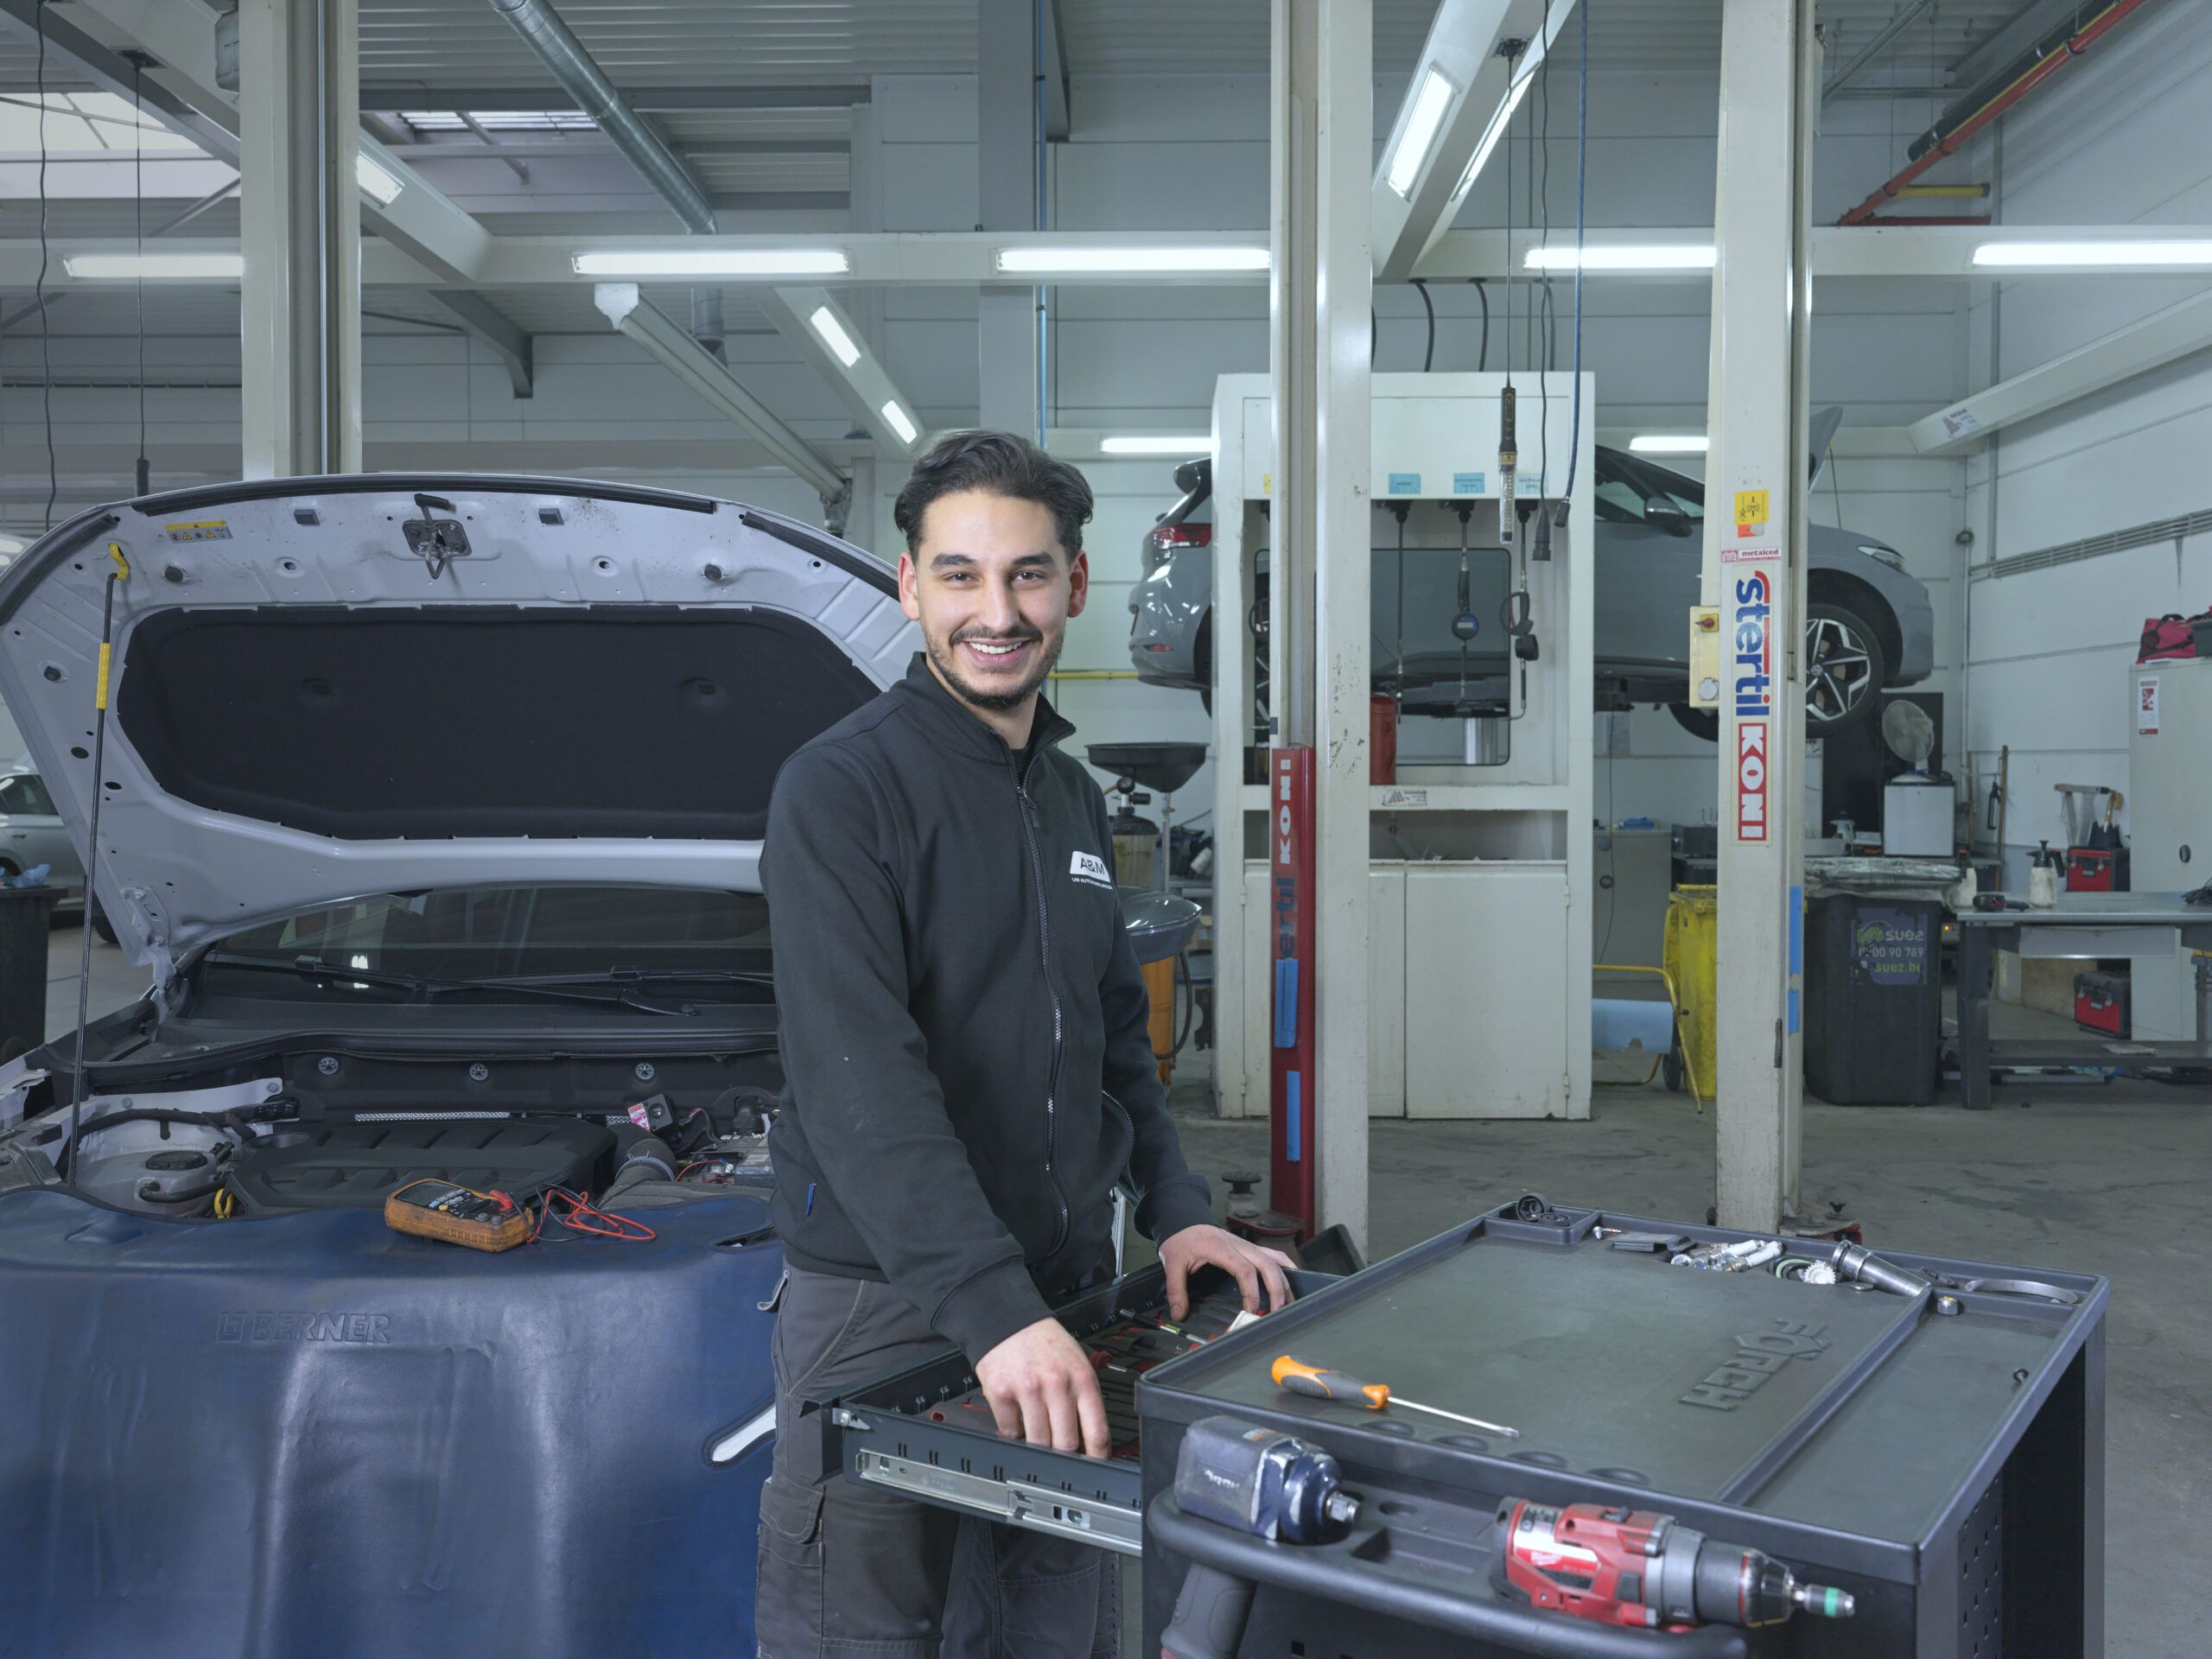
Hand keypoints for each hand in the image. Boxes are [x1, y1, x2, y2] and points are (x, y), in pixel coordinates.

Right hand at [975, 1316, 1110, 1458]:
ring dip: (1038, 1447)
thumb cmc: (1044, 1343)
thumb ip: (1083, 1398)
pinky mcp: (1001, 1393)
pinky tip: (1017, 1420)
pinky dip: (1013, 1433)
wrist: (1007, 1320)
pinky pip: (1010, 1430)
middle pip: (1067, 1444)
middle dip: (1066, 1457)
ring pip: (1038, 1442)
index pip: (1097, 1432)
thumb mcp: (1077, 1362)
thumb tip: (1088, 1438)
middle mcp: (1057, 1385)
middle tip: (1063, 1460)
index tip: (1094, 1467)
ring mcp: (1028, 1390)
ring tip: (1038, 1439)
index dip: (1098, 1458)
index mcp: (1082, 1379)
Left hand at [1159, 1224, 1295, 1321]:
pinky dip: (1286, 1266)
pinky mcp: (1250, 1248)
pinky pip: (1274, 1254)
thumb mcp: (1172, 1263)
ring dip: (1285, 1280)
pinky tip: (1292, 1279)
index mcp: (1222, 1249)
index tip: (1251, 1310)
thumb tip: (1179, 1314)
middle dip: (1277, 1289)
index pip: (1245, 1270)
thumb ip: (1176, 1290)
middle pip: (1268, 1265)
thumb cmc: (1182, 1239)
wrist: (1184, 1219)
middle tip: (1277, 1311)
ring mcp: (1247, 1245)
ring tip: (1290, 1302)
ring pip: (1275, 1259)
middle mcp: (1239, 1246)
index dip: (1251, 1292)